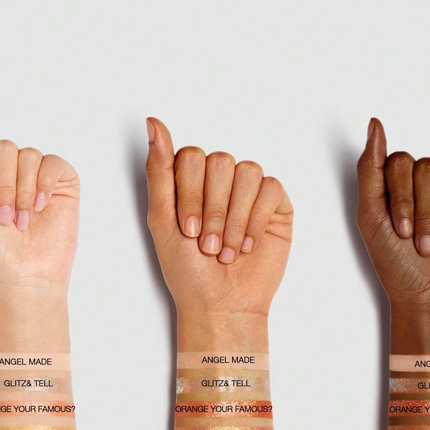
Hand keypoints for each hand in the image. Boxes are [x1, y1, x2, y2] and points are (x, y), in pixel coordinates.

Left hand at [0, 117, 79, 292]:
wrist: (23, 277)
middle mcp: (9, 169)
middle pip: (3, 148)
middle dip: (3, 186)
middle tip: (4, 219)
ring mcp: (36, 175)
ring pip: (28, 155)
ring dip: (22, 191)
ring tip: (22, 219)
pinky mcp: (62, 184)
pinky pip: (53, 163)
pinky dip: (44, 184)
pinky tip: (40, 206)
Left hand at [145, 118, 292, 320]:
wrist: (221, 306)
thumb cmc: (188, 272)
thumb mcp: (161, 221)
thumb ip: (158, 171)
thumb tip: (153, 123)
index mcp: (190, 181)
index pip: (191, 156)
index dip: (190, 193)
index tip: (188, 231)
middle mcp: (221, 181)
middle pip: (220, 161)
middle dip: (213, 210)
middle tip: (208, 246)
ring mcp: (249, 191)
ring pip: (247, 172)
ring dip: (234, 218)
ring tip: (227, 250)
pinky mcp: (276, 205)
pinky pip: (271, 188)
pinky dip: (255, 220)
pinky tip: (247, 246)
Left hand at [355, 118, 429, 315]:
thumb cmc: (397, 265)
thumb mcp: (370, 218)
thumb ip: (370, 170)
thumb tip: (375, 124)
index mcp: (397, 184)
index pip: (399, 162)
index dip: (402, 199)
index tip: (401, 232)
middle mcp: (426, 180)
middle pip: (427, 167)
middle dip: (423, 212)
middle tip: (422, 245)